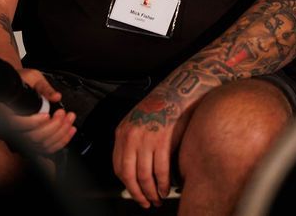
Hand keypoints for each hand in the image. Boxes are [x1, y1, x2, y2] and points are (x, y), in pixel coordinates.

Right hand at [5, 69, 75, 154]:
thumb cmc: (21, 81)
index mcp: (7, 112)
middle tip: (63, 113)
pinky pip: (47, 148)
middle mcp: (13, 128)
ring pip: (41, 145)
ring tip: (69, 119)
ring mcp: (24, 136)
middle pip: (33, 137)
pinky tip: (70, 130)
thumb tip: (55, 96)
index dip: (33, 122)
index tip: (47, 114)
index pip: (17, 124)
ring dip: (60, 134)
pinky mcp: (33, 140)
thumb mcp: (31, 77)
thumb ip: (43, 87)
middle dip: (53, 127)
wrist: (16, 87)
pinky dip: (61, 141)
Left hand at [113, 87, 189, 208]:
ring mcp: (145, 139)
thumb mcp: (138, 122)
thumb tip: (136, 169)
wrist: (177, 92)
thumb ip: (133, 143)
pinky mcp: (162, 141)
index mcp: (122, 132)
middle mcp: (130, 136)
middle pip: (128, 174)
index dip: (127, 184)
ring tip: (157, 199)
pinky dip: (163, 184)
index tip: (135, 193)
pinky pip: (160, 170)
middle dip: (137, 193)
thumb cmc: (160, 108)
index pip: (118, 166)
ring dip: (151, 192)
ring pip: (144, 175)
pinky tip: (166, 189)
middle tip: (146, 203)